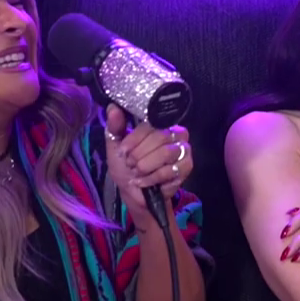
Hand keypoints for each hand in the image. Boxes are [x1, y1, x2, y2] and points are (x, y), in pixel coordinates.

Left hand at [104, 105, 190, 231]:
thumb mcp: (116, 146)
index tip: (122, 152)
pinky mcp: (187, 166)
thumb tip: (113, 107)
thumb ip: (115, 127)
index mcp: (158, 124)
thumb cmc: (126, 167)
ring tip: (137, 173)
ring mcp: (183, 149)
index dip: (134, 139)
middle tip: (130, 164)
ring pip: (166, 153)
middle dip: (140, 155)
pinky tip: (144, 182)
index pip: (149, 124)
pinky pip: (170, 170)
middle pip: (160, 137)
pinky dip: (153, 178)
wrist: (135, 193)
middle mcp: (175, 133)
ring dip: (146, 166)